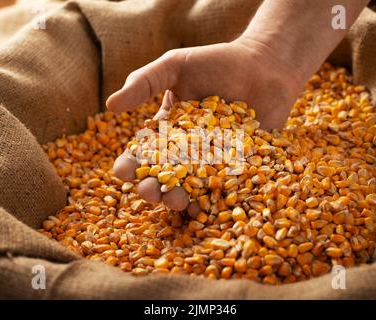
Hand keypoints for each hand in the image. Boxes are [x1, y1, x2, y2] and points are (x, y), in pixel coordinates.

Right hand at [106, 37, 305, 210]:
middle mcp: (186, 152)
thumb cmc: (217, 62)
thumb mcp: (176, 65)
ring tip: (178, 201)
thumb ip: (144, 82)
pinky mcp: (237, 169)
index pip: (141, 153)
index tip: (124, 170)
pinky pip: (223, 190)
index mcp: (166, 132)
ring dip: (179, 200)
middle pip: (162, 178)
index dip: (129, 164)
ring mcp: (212, 163)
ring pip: (189, 190)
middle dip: (152, 189)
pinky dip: (213, 202)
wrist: (265, 66)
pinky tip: (206, 209)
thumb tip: (109, 105)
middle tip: (151, 191)